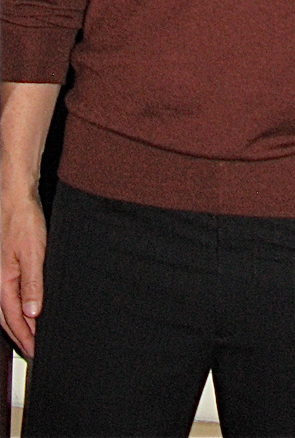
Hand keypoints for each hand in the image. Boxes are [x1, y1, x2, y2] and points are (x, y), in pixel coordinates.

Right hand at [1, 184, 46, 356]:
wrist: (14, 197)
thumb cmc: (23, 220)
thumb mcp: (34, 253)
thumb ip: (33, 284)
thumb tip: (32, 313)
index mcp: (1, 281)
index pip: (13, 318)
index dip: (26, 337)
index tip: (36, 351)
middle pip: (5, 317)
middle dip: (19, 336)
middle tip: (32, 350)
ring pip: (3, 307)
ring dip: (15, 323)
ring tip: (29, 335)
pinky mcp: (2, 265)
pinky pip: (6, 294)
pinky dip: (14, 306)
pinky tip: (24, 306)